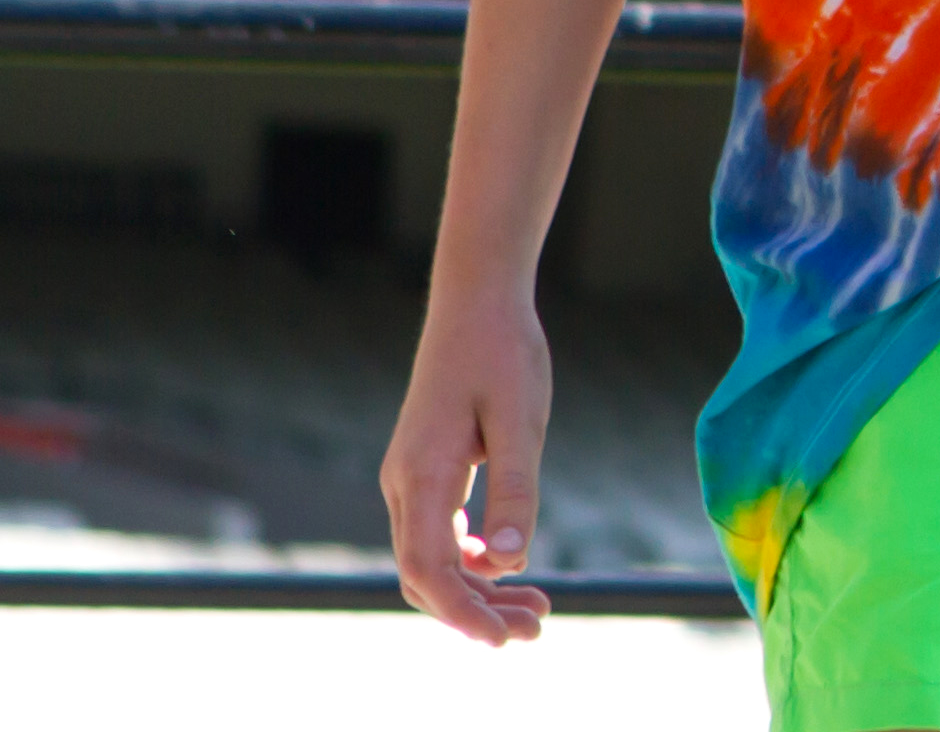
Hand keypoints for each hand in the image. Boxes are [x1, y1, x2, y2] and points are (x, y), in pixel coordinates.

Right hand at [383, 276, 555, 642]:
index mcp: (422, 475)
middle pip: (426, 576)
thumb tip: (510, 559)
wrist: (477, 301)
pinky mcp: (426, 472)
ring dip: (476, 591)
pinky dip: (471, 561)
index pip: (428, 570)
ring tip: (534, 608)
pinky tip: (509, 565)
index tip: (503, 639)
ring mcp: (410, 480)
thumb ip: (515, 487)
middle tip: (535, 628)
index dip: (462, 614)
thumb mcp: (522, 418)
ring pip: (431, 560)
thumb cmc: (503, 352)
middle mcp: (404, 485)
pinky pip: (437, 536)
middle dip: (475, 613)